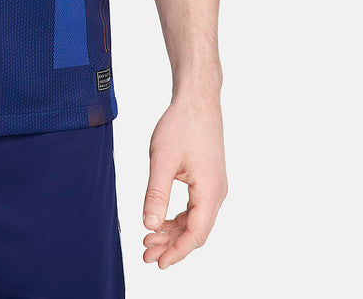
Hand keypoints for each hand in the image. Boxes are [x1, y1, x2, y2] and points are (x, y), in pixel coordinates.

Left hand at [141, 91, 226, 268]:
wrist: (197, 100)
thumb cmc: (181, 125)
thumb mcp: (162, 159)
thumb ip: (156, 194)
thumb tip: (149, 225)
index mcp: (210, 191)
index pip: (196, 234)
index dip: (177, 252)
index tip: (158, 263)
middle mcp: (217, 192)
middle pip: (196, 231)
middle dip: (171, 245)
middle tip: (146, 253)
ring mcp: (214, 186)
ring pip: (195, 220)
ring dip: (173, 232)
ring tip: (149, 239)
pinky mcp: (207, 179)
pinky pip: (195, 208)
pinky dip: (178, 218)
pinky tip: (161, 221)